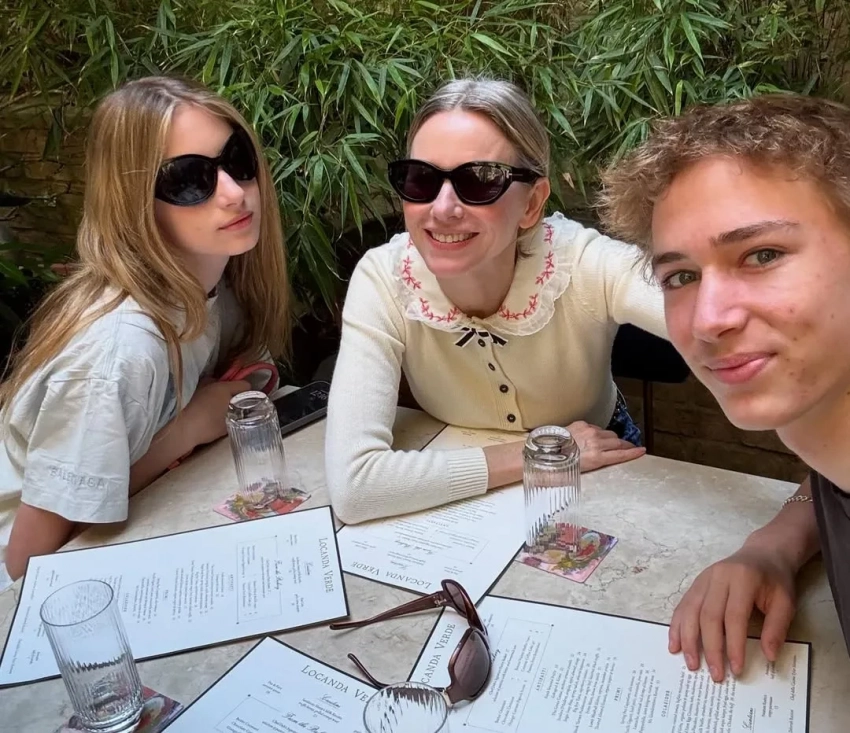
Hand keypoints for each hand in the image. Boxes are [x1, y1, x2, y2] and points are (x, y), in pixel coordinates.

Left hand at [182, 379, 250, 446]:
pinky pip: (206, 393)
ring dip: (220, 397)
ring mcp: (200, 387)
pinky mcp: (190, 393)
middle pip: (230, 386)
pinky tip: (207, 411)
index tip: (250, 405)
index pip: (245, 385)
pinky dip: (209, 399)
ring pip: (217, 389)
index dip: (250, 394)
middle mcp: (212, 382)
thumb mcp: (230, 423)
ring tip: (220, 411)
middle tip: (235, 409)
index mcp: (224, 387)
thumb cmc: (207, 425)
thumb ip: (241, 415)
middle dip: (234, 395)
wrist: (180, 429)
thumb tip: (247, 412)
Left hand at [565, 420, 645, 471]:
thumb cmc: (558, 466)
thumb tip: (597, 469)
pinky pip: (596, 428)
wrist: (542, 450)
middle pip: (618, 443)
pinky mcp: (581, 424)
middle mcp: (595, 443)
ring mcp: (589, 431)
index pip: (620, 454)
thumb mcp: (577, 474)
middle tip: (630, 448)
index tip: (642, 451)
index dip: (633, 453)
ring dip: (612, 439)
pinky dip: (598, 433)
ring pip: (609, 434)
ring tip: (612, 444)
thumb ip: (592, 467)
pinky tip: (593, 438)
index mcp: (596, 457)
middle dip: (626, 446)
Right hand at [668, 544, 797, 681]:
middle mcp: (718, 576)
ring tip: (691, 663)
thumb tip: (768, 656)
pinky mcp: (696, 583)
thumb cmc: (775, 580)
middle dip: (710, 647)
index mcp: (743, 579)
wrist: (763, 553)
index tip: (737, 669)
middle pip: (708, 615)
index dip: (733, 644)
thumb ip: (777, 628)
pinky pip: (683, 605)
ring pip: (690, 610)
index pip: (734, 616)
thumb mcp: (785, 602)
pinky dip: (677, 626)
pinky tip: (675, 643)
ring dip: (688, 639)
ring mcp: (704, 578)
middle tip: (715, 674)